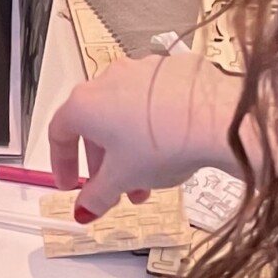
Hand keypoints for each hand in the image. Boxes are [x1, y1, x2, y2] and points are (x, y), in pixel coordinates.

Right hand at [47, 52, 242, 218]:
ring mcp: (143, 71)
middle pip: (94, 124)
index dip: (62, 164)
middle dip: (103, 162)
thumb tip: (87, 207)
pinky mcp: (174, 70)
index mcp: (84, 103)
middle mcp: (109, 79)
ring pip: (125, 113)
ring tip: (147, 179)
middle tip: (113, 188)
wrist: (219, 120)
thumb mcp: (123, 180)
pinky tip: (170, 148)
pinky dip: (153, 126)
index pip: (58, 134)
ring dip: (129, 148)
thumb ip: (96, 196)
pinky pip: (154, 101)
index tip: (71, 184)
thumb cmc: (166, 141)